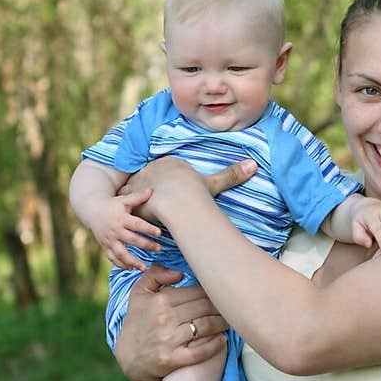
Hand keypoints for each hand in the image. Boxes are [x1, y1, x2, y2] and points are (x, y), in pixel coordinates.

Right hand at [89, 190, 163, 270]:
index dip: (148, 229)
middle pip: (132, 240)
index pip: (137, 225)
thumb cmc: (112, 205)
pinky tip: (131, 269)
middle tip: (159, 249)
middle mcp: (115, 231)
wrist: (92, 210)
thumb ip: (138, 197)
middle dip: (146, 245)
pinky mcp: (105, 247)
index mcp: (121, 219)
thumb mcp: (124, 200)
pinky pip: (112, 258)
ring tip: (144, 267)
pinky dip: (121, 264)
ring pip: (121, 253)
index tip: (159, 233)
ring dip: (132, 261)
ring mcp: (109, 240)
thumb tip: (152, 190)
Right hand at [113, 266, 227, 380]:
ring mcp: (169, 340)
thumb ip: (155, 275)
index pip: (197, 292)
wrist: (128, 358)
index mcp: (160, 300)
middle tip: (232, 307)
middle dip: (221, 306)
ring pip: (206, 326)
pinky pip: (200, 351)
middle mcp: (165, 318)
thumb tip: (180, 272)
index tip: (221, 293)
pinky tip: (223, 340)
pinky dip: (215, 345)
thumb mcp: (138, 294)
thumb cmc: (137, 322)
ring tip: (230, 321)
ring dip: (222, 323)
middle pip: (204, 307)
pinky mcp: (172, 359)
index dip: (212, 292)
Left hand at [119, 155, 257, 220]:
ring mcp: (140, 179)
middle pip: (149, 178)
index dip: (165, 184)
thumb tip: (255, 165)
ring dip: (135, 199)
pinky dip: (127, 209)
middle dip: (148, 189)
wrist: (179, 202)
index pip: (165, 171)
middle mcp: (153, 167)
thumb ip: (232, 175)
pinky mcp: (130, 194)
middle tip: (154, 204)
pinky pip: (126, 201)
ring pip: (136, 189)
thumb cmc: (197, 194)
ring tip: (140, 212)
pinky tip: (132, 218)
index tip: (168, 195)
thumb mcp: (215, 184)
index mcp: (171, 163)